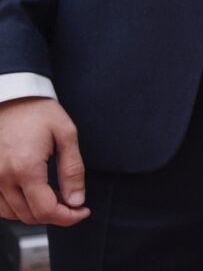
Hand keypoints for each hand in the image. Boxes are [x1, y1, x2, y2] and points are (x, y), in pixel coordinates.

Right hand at [0, 98, 89, 226]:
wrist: (12, 97)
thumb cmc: (37, 111)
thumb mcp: (66, 135)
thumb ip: (73, 170)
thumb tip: (76, 199)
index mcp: (25, 168)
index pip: (45, 211)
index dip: (68, 217)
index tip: (82, 211)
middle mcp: (2, 177)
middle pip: (30, 216)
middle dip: (57, 215)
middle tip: (74, 203)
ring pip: (14, 214)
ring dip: (37, 212)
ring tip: (56, 197)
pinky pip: (1, 205)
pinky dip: (19, 207)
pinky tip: (34, 194)